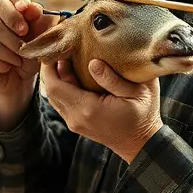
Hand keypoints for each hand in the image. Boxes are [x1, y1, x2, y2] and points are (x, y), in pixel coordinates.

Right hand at [0, 0, 55, 126]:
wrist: (20, 79)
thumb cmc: (30, 52)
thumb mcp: (41, 38)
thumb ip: (41, 22)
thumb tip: (35, 8)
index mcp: (5, 5)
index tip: (26, 7)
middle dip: (14, 22)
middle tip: (25, 36)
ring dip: (12, 50)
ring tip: (20, 58)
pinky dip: (2, 64)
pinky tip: (8, 66)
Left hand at [39, 58, 162, 162]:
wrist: (142, 144)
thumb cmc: (143, 115)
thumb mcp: (137, 92)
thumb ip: (112, 79)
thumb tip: (92, 62)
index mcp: (88, 109)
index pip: (54, 86)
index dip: (49, 66)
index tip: (56, 48)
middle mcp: (76, 118)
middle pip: (51, 90)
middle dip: (52, 69)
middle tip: (62, 49)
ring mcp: (75, 123)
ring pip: (54, 97)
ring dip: (57, 78)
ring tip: (66, 58)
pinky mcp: (77, 124)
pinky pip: (61, 103)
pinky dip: (63, 87)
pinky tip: (73, 73)